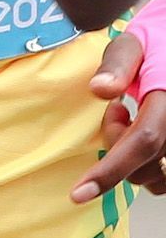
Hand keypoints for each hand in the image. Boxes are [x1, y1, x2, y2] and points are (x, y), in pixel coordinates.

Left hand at [74, 29, 165, 202]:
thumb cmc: (154, 44)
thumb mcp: (132, 44)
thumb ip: (118, 64)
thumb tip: (100, 90)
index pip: (143, 140)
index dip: (111, 170)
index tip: (79, 192)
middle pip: (145, 163)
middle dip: (115, 148)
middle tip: (115, 111)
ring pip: (156, 176)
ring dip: (130, 160)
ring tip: (128, 120)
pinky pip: (164, 177)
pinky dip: (146, 167)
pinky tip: (138, 138)